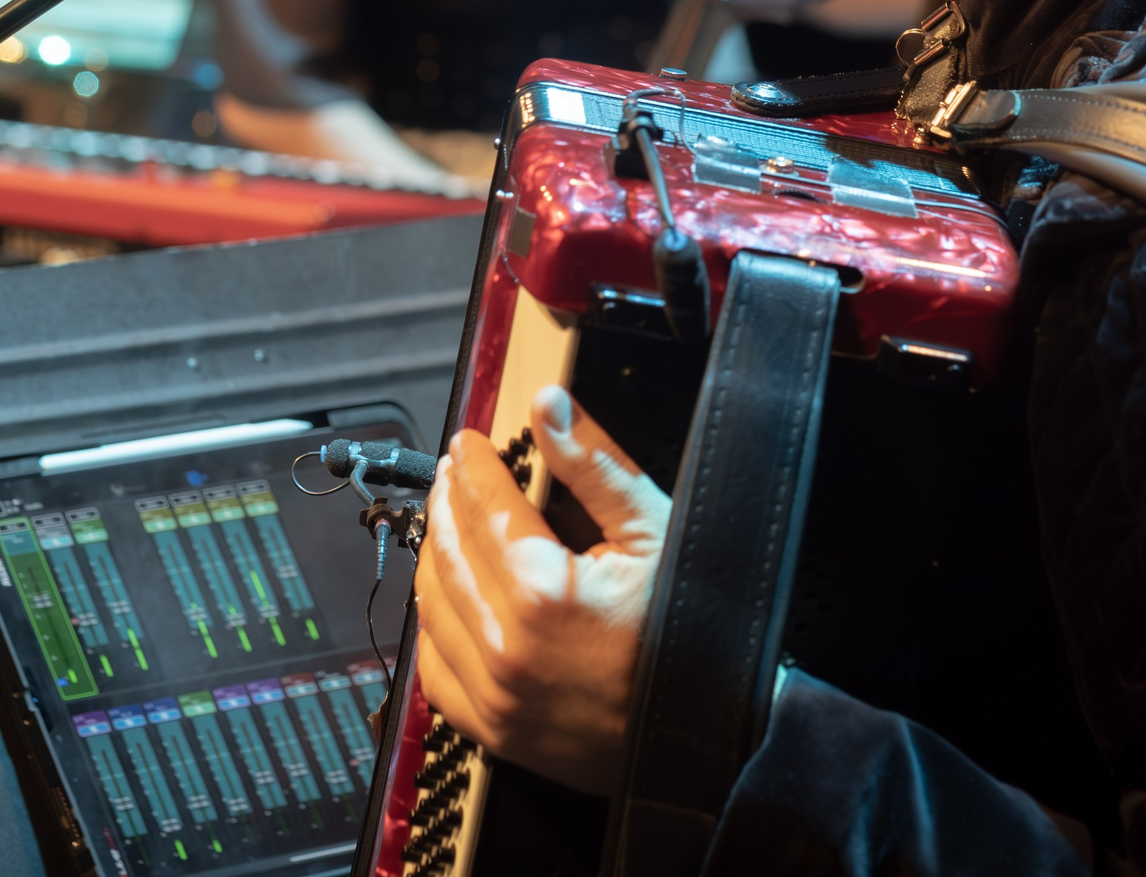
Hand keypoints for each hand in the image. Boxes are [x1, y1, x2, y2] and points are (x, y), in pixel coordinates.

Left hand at [413, 385, 670, 793]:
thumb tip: (549, 406)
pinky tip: (447, 600)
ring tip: (449, 524)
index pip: (484, 504)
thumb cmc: (695, 636)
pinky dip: (434, 628)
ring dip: (436, 557)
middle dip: (448, 501)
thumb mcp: (655, 534)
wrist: (712, 738)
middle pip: (451, 550)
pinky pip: (434, 671)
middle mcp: (507, 646)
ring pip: (433, 606)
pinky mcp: (496, 731)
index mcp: (544, 591)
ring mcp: (496, 694)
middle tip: (454, 474)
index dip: (471, 465)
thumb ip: (593, 465)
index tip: (465, 444)